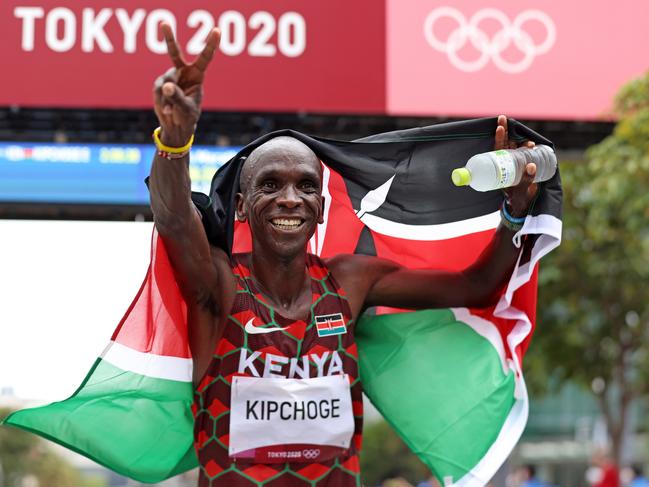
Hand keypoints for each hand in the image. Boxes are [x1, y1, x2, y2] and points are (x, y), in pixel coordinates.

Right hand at [153, 23, 219, 146]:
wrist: (176, 127)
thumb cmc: (187, 117)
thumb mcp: (185, 109)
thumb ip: (177, 98)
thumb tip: (166, 86)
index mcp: (197, 76)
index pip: (204, 58)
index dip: (210, 44)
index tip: (217, 31)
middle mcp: (183, 72)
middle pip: (174, 53)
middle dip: (169, 38)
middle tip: (164, 23)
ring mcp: (170, 77)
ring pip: (165, 81)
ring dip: (168, 98)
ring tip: (172, 110)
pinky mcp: (159, 84)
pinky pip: (157, 89)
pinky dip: (161, 102)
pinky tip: (166, 110)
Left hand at [494, 115, 537, 217]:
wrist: (522, 205)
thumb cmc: (517, 198)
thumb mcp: (520, 190)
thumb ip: (527, 179)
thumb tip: (532, 165)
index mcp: (501, 167)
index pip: (498, 148)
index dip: (499, 137)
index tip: (500, 126)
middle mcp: (508, 162)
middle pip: (506, 143)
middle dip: (507, 131)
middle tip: (503, 118)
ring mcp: (517, 162)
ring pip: (517, 146)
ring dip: (522, 141)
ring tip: (529, 143)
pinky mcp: (525, 165)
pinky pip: (526, 153)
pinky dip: (530, 148)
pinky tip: (534, 145)